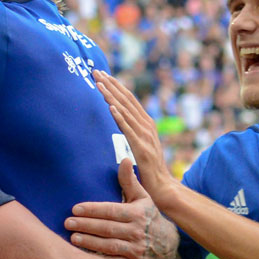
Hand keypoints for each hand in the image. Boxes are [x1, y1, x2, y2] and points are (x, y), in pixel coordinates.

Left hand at [67, 159, 182, 258]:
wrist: (168, 246)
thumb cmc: (148, 218)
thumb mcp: (143, 199)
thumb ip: (129, 181)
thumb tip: (124, 159)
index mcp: (138, 214)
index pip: (112, 211)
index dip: (93, 209)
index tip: (75, 208)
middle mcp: (138, 232)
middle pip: (108, 228)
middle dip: (86, 225)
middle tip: (67, 222)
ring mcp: (136, 250)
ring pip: (109, 246)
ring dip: (89, 243)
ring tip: (72, 238)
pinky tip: (83, 256)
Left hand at [93, 71, 175, 202]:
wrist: (163, 188)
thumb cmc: (149, 169)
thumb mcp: (140, 145)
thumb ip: (132, 133)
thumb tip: (118, 123)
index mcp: (145, 123)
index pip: (128, 99)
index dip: (115, 85)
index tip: (102, 74)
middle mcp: (146, 126)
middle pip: (126, 100)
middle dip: (110, 84)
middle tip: (95, 71)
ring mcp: (145, 136)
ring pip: (125, 111)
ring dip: (111, 96)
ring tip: (99, 84)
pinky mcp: (141, 148)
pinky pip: (128, 130)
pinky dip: (119, 117)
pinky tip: (110, 107)